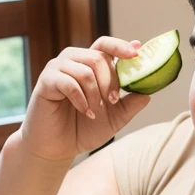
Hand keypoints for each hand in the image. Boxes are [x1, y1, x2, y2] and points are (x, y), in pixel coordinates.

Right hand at [20, 36, 150, 161]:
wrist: (57, 148)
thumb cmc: (82, 130)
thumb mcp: (113, 119)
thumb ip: (130, 105)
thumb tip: (148, 93)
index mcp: (89, 65)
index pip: (105, 46)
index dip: (121, 46)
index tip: (137, 51)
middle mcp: (73, 61)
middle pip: (98, 57)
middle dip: (110, 81)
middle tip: (113, 101)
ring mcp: (58, 69)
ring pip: (85, 70)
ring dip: (95, 93)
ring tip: (94, 112)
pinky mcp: (46, 81)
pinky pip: (69, 82)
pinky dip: (81, 99)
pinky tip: (85, 112)